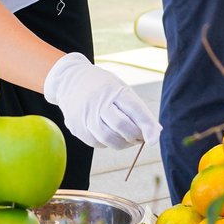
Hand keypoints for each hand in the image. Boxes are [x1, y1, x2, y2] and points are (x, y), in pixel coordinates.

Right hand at [42, 53, 159, 148]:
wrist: (68, 80)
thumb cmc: (102, 86)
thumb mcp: (121, 88)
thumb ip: (137, 109)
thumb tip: (155, 132)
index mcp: (112, 89)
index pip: (134, 110)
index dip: (147, 127)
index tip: (154, 140)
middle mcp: (97, 102)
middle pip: (121, 126)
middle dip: (135, 136)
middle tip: (140, 137)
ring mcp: (84, 116)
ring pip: (109, 139)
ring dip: (123, 143)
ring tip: (127, 138)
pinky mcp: (76, 127)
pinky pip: (97, 143)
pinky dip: (107, 143)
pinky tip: (110, 134)